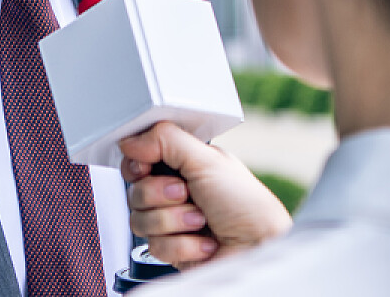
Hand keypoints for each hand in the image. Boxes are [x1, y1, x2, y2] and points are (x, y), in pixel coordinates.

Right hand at [119, 121, 293, 268]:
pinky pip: (155, 247)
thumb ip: (166, 140)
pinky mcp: (173, 250)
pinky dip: (183, 245)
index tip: (148, 167)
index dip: (138, 165)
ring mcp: (173, 223)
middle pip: (134, 191)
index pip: (138, 160)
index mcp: (183, 165)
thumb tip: (131, 141)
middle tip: (186, 194)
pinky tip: (204, 242)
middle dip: (162, 195)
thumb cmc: (247, 205)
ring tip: (201, 220)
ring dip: (175, 221)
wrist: (259, 248)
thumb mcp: (207, 160)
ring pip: (140, 221)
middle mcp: (175, 192)